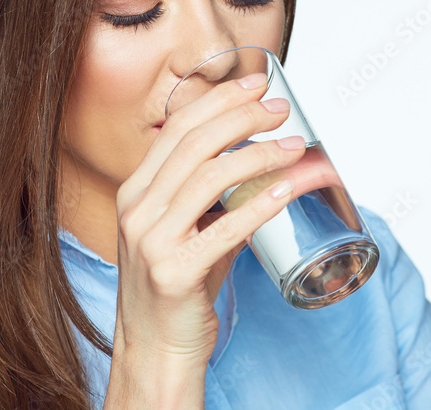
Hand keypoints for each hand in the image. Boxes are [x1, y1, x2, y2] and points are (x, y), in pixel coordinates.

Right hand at [104, 73, 306, 404]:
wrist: (156, 346)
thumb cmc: (180, 284)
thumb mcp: (187, 226)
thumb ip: (215, 194)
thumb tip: (268, 159)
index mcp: (136, 190)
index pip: (177, 127)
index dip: (218, 100)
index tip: (256, 84)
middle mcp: (137, 209)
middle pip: (193, 143)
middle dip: (242, 117)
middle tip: (281, 109)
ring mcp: (150, 241)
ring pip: (207, 177)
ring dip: (257, 156)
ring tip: (294, 147)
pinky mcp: (173, 274)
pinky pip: (222, 230)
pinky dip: (257, 207)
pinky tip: (285, 193)